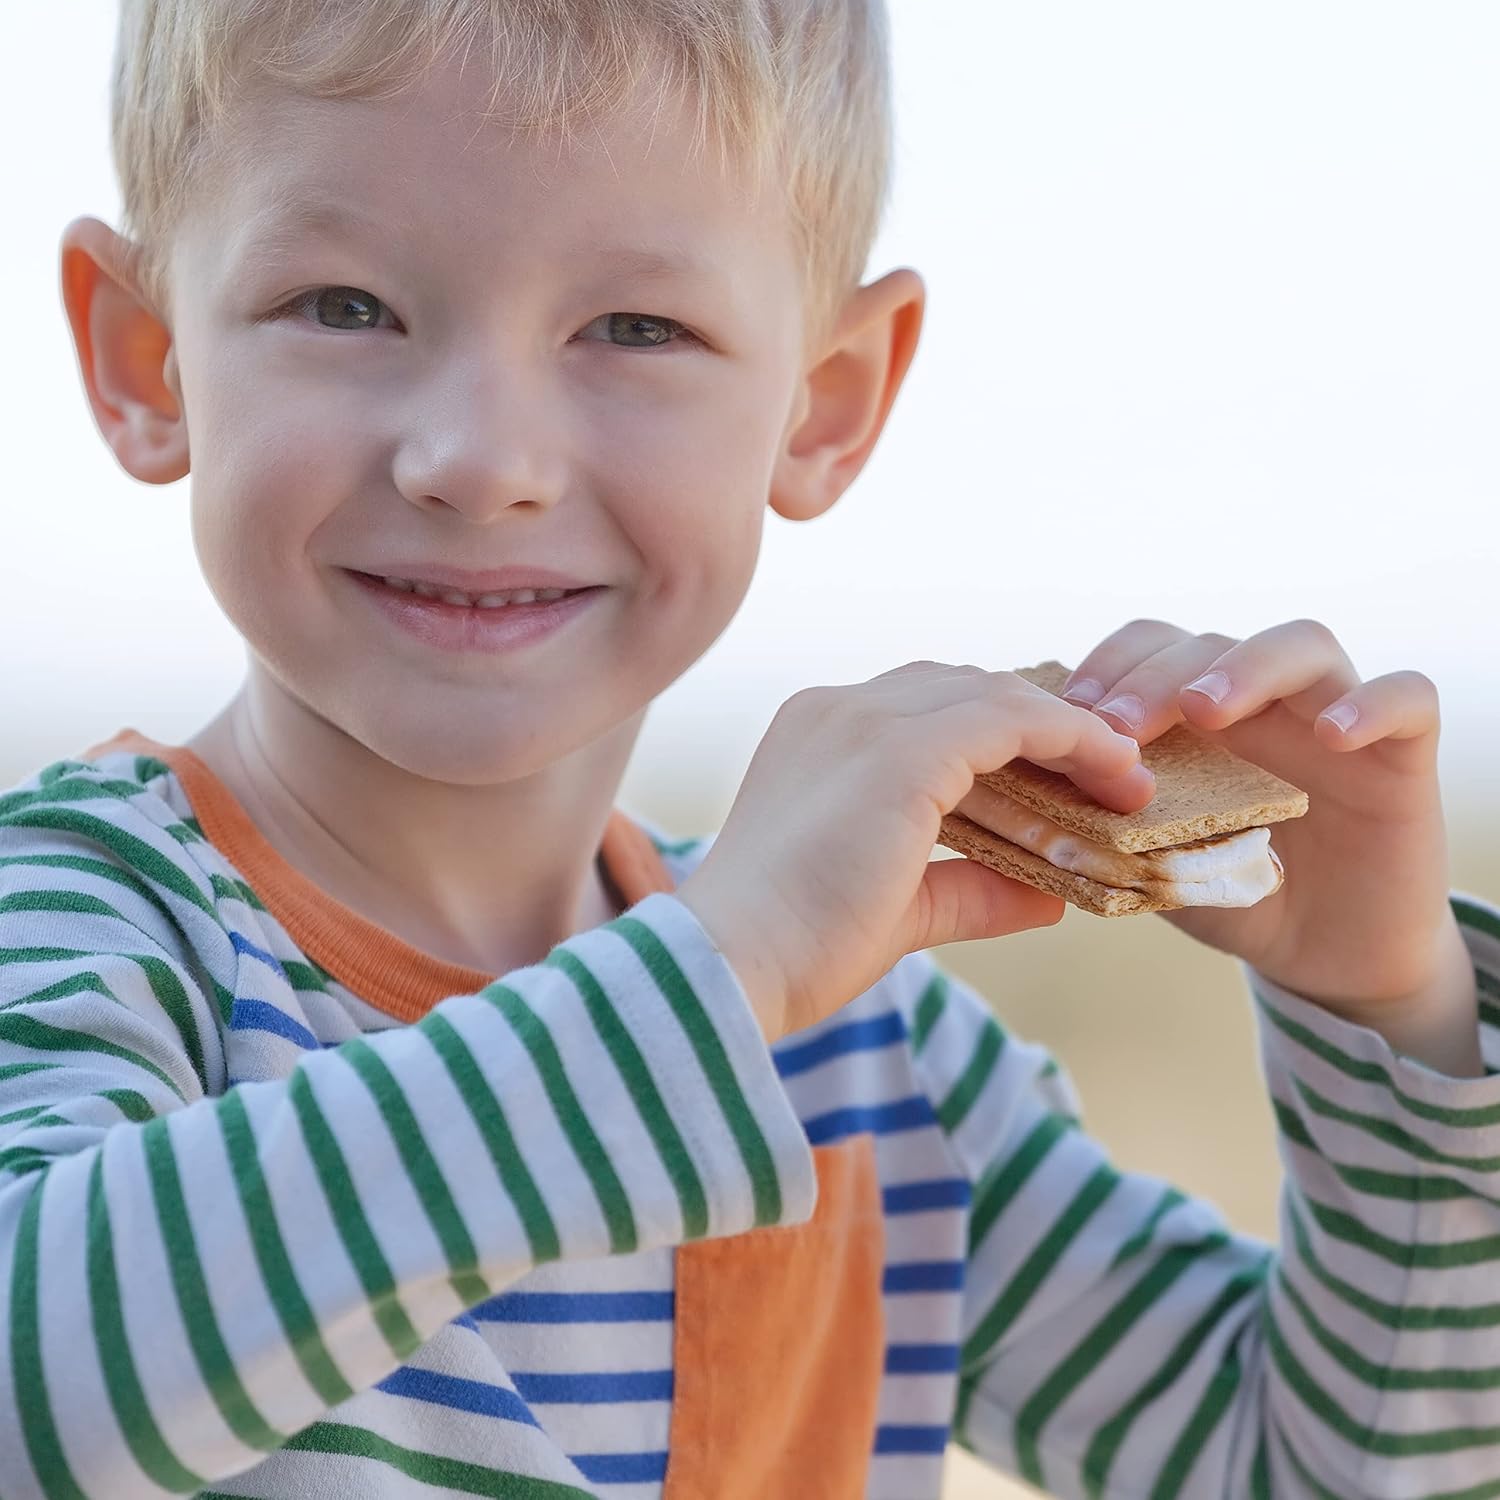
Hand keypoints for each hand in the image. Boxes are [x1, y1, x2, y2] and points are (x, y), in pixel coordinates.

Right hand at [677, 663, 1154, 1041]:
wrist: (729, 967)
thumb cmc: (791, 949)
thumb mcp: (898, 908)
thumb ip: (972, 889)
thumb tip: (1051, 896)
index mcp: (818, 735)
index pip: (928, 706)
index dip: (1003, 730)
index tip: (1062, 770)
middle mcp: (838, 710)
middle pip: (965, 687)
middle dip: (1040, 723)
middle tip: (1107, 771)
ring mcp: (864, 721)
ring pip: (994, 694)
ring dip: (1067, 729)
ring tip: (1123, 775)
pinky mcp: (899, 751)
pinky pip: (1009, 719)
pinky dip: (1070, 738)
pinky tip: (1112, 771)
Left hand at [1063, 619, 1473, 1063]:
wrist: (1325, 955)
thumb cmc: (1233, 897)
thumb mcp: (1159, 863)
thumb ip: (1110, 830)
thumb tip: (1031, 812)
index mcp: (1195, 717)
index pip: (1147, 650)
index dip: (1106, 668)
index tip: (1067, 715)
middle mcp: (1261, 702)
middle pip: (1208, 643)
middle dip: (1154, 675)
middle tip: (1117, 724)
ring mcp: (1332, 717)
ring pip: (1302, 645)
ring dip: (1246, 667)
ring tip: (1205, 709)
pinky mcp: (1402, 754)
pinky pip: (1408, 699)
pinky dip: (1373, 704)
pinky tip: (1334, 735)